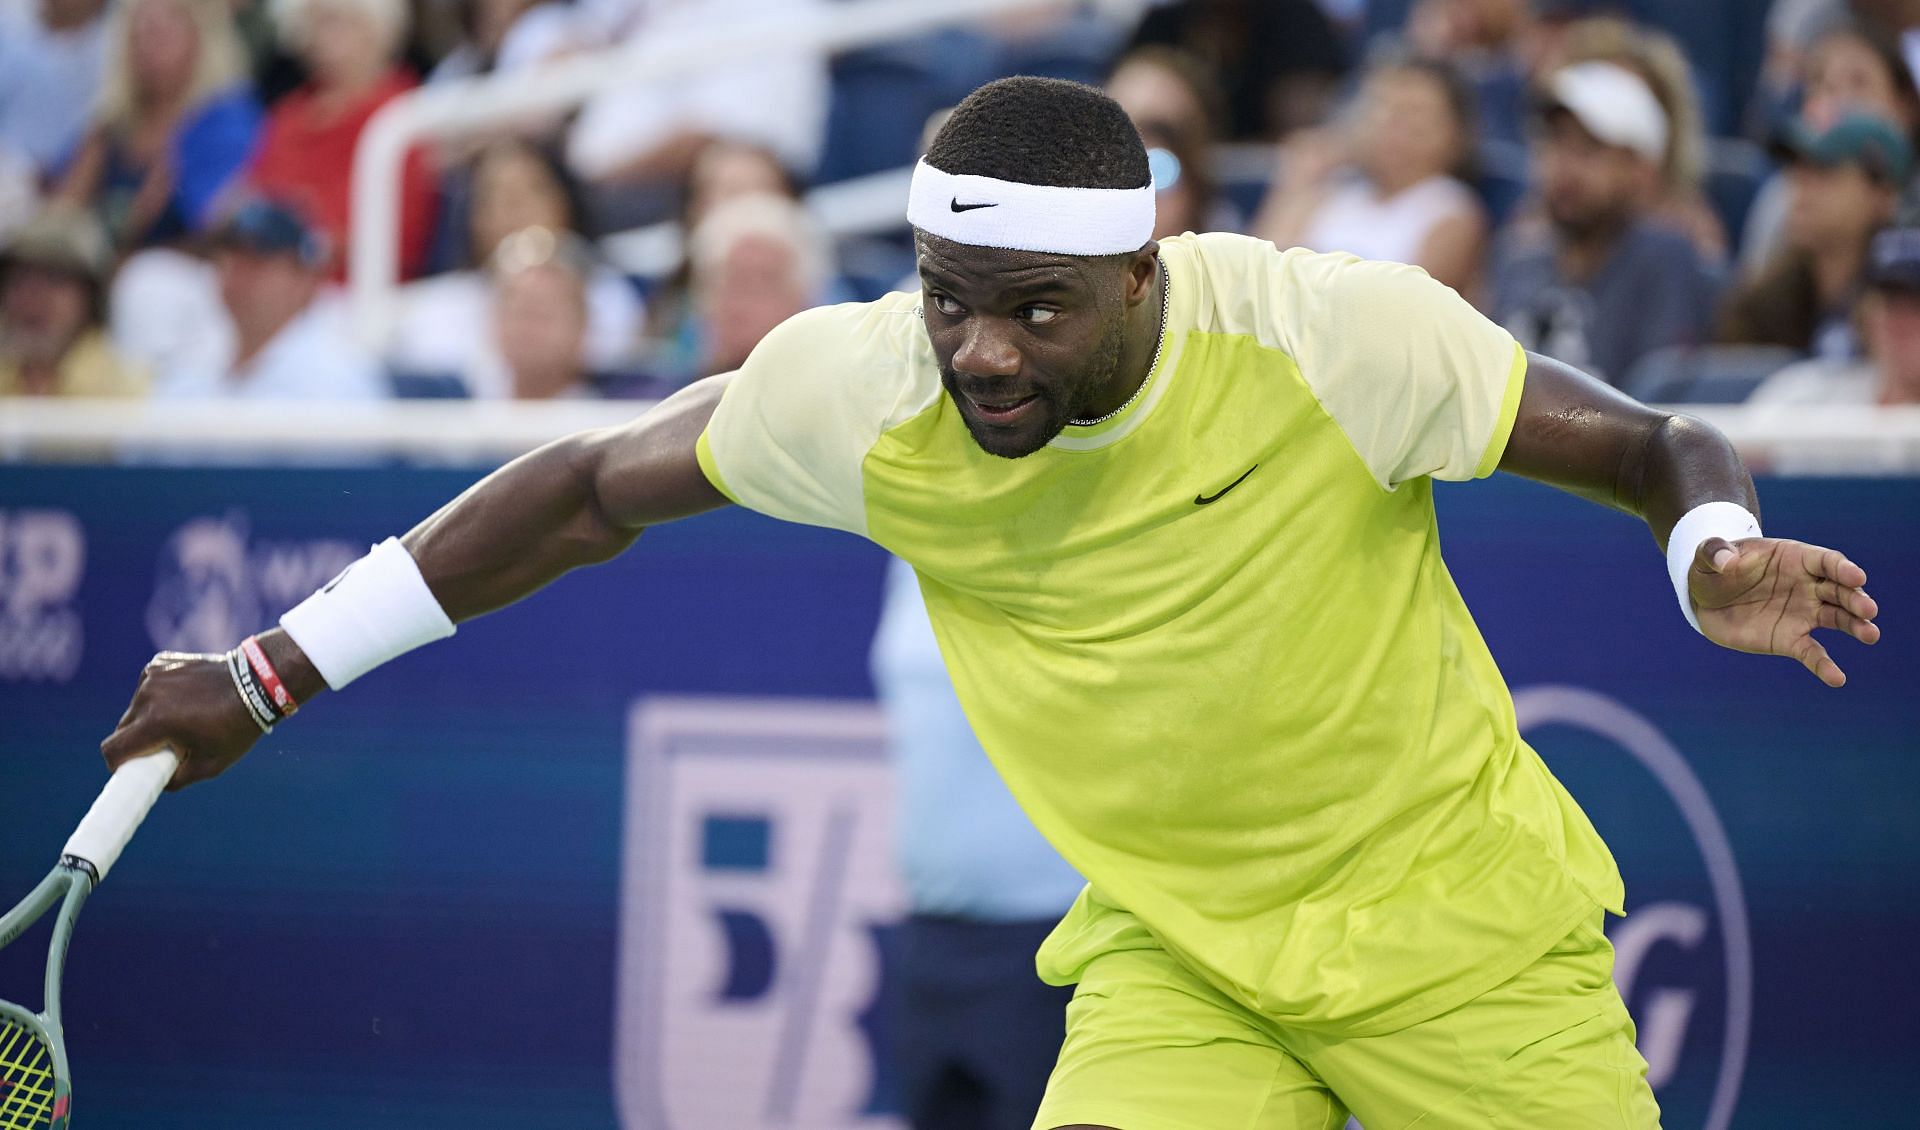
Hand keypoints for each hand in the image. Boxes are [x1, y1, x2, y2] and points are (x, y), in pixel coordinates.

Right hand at [100, 651, 264, 789]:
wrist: (257, 683)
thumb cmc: (237, 727)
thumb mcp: (209, 766)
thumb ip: (175, 780)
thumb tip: (155, 783)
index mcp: (156, 722)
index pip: (113, 749)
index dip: (118, 764)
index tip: (131, 768)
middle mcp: (148, 695)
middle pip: (123, 728)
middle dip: (137, 741)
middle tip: (162, 747)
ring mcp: (154, 675)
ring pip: (135, 706)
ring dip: (148, 717)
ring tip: (180, 720)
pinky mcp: (160, 662)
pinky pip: (148, 686)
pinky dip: (158, 695)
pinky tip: (183, 698)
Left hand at [1689, 538, 1879, 686]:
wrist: (1704, 598)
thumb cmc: (1714, 569)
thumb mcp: (1707, 554)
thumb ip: (1715, 552)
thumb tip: (1725, 561)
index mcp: (1794, 558)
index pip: (1826, 561)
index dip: (1842, 568)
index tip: (1857, 578)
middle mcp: (1807, 585)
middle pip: (1839, 590)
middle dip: (1855, 599)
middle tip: (1868, 610)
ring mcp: (1802, 613)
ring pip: (1837, 619)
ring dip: (1855, 626)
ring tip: (1870, 634)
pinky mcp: (1790, 639)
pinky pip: (1811, 653)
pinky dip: (1824, 666)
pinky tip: (1837, 679)